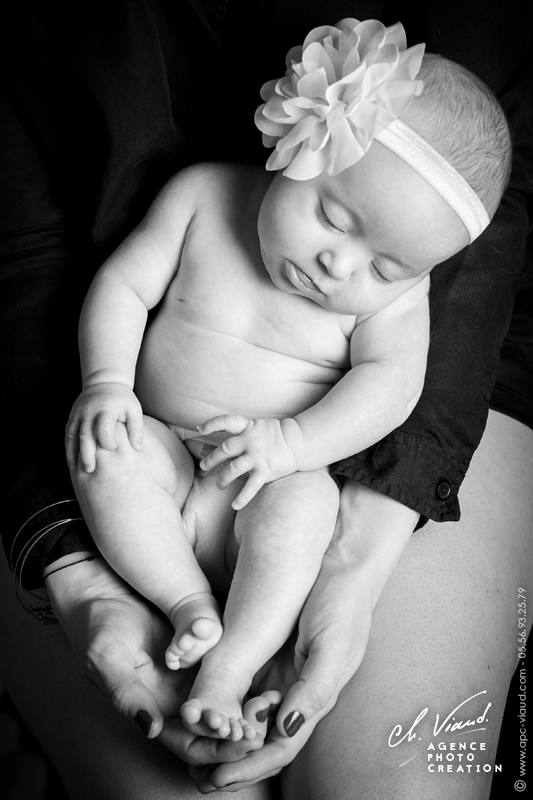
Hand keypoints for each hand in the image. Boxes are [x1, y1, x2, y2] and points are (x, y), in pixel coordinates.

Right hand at [46, 557, 263, 762]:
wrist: (108, 589)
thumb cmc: (99, 627)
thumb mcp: (107, 660)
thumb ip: (126, 694)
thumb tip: (149, 729)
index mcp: (156, 710)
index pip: (189, 743)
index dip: (211, 748)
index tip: (232, 738)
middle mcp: (180, 697)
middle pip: (216, 730)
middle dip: (238, 733)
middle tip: (259, 726)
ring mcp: (195, 673)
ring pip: (228, 703)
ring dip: (248, 709)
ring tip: (268, 703)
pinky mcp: (206, 648)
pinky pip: (231, 668)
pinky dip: (249, 680)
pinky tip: (266, 682)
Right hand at [65, 382, 142, 471]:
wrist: (104, 381)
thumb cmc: (122, 399)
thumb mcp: (134, 409)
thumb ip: (136, 428)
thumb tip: (137, 448)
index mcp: (106, 409)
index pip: (103, 427)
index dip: (107, 440)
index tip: (112, 449)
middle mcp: (89, 412)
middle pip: (85, 434)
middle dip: (86, 453)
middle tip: (90, 470)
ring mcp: (78, 414)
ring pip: (73, 436)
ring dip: (73, 454)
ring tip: (77, 470)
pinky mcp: (73, 417)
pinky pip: (68, 434)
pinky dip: (69, 448)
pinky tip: (72, 461)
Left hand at [195, 546, 372, 790]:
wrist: (340, 567)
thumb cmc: (342, 607)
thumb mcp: (332, 648)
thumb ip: (313, 690)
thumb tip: (285, 730)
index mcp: (313, 700)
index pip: (280, 746)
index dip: (250, 766)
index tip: (218, 778)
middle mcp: (293, 694)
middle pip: (259, 741)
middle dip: (230, 762)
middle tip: (194, 774)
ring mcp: (279, 675)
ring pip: (247, 720)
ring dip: (222, 739)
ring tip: (190, 751)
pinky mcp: (267, 655)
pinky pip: (242, 687)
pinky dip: (223, 705)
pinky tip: (200, 710)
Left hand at [198, 414, 297, 508]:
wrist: (298, 442)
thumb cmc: (275, 435)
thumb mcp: (258, 426)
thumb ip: (242, 432)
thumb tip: (223, 440)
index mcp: (248, 427)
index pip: (227, 421)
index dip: (212, 424)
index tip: (201, 429)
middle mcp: (250, 441)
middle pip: (225, 449)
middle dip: (211, 459)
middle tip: (203, 467)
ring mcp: (257, 456)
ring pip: (233, 469)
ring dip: (223, 479)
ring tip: (219, 485)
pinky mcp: (265, 470)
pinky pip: (250, 486)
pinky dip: (242, 497)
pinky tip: (235, 505)